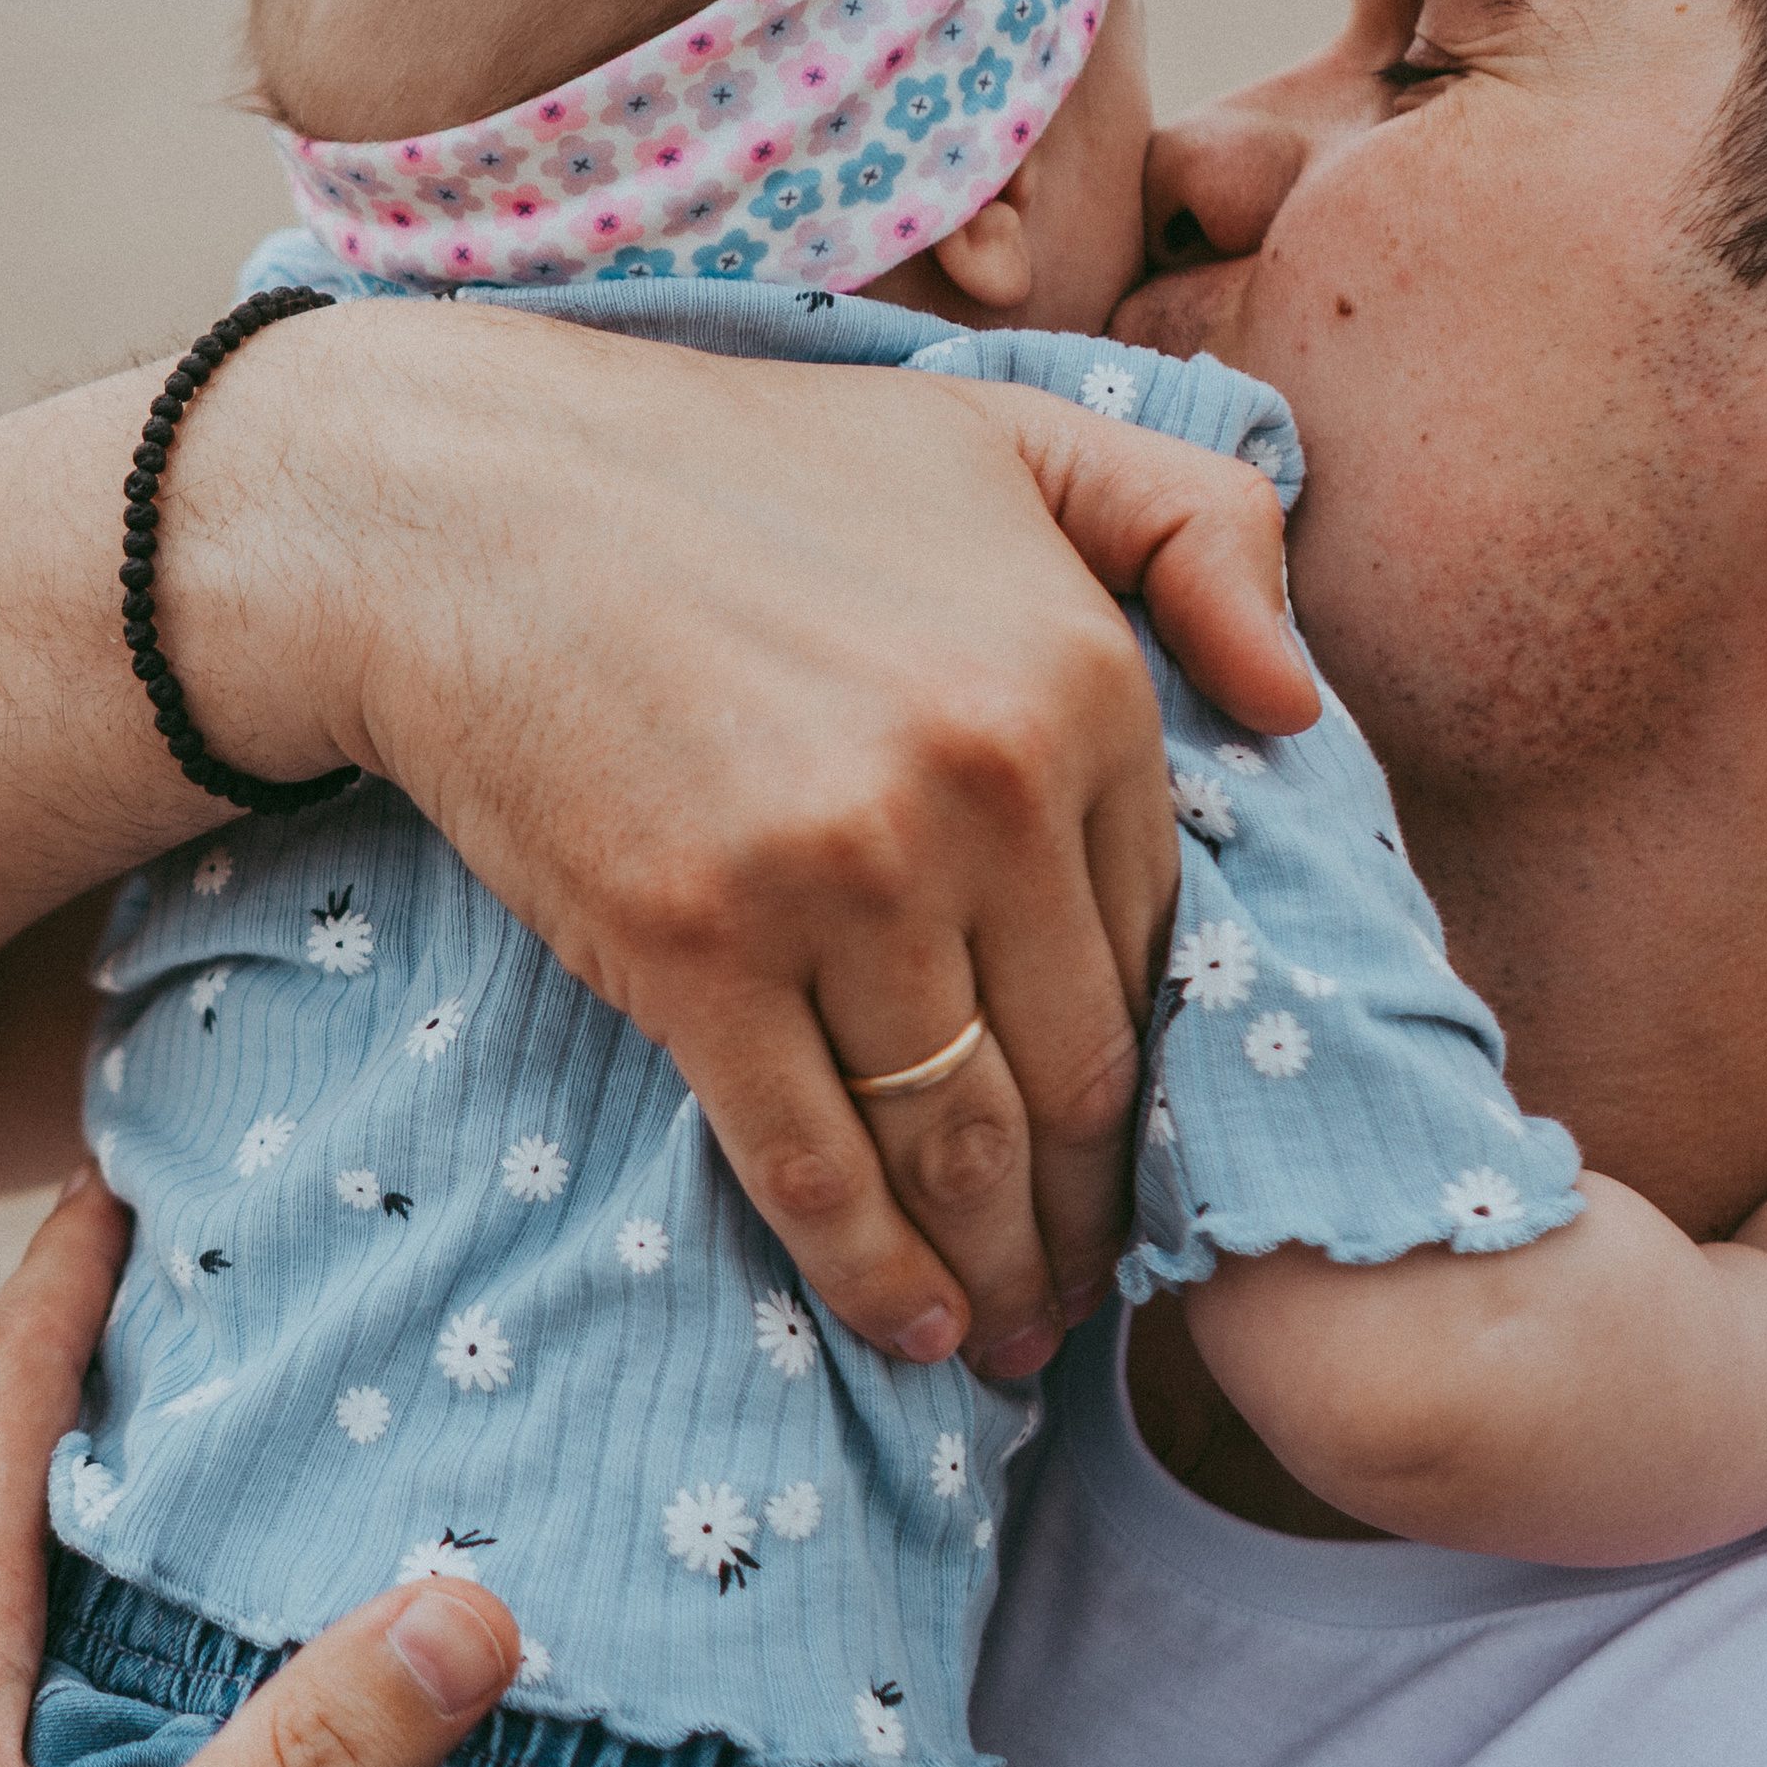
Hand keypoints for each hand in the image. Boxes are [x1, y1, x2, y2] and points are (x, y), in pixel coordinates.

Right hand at [173, 308, 1313, 1379]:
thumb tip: (1302, 707)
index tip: (1150, 1159)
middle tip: (1089, 1293)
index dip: (1159, 1074)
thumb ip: (1195, 529)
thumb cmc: (734, 468)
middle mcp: (978, 788)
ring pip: (959, 1138)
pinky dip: (871, 1269)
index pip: (1156, 942)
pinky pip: (812, 1159)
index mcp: (1074, 680)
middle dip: (1093, 1208)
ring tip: (1010, 1335)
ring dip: (998, 1266)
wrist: (464, 506)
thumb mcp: (1005, 432)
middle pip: (1074, 1069)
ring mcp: (836, 878)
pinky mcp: (695, 950)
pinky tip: (908, 1329)